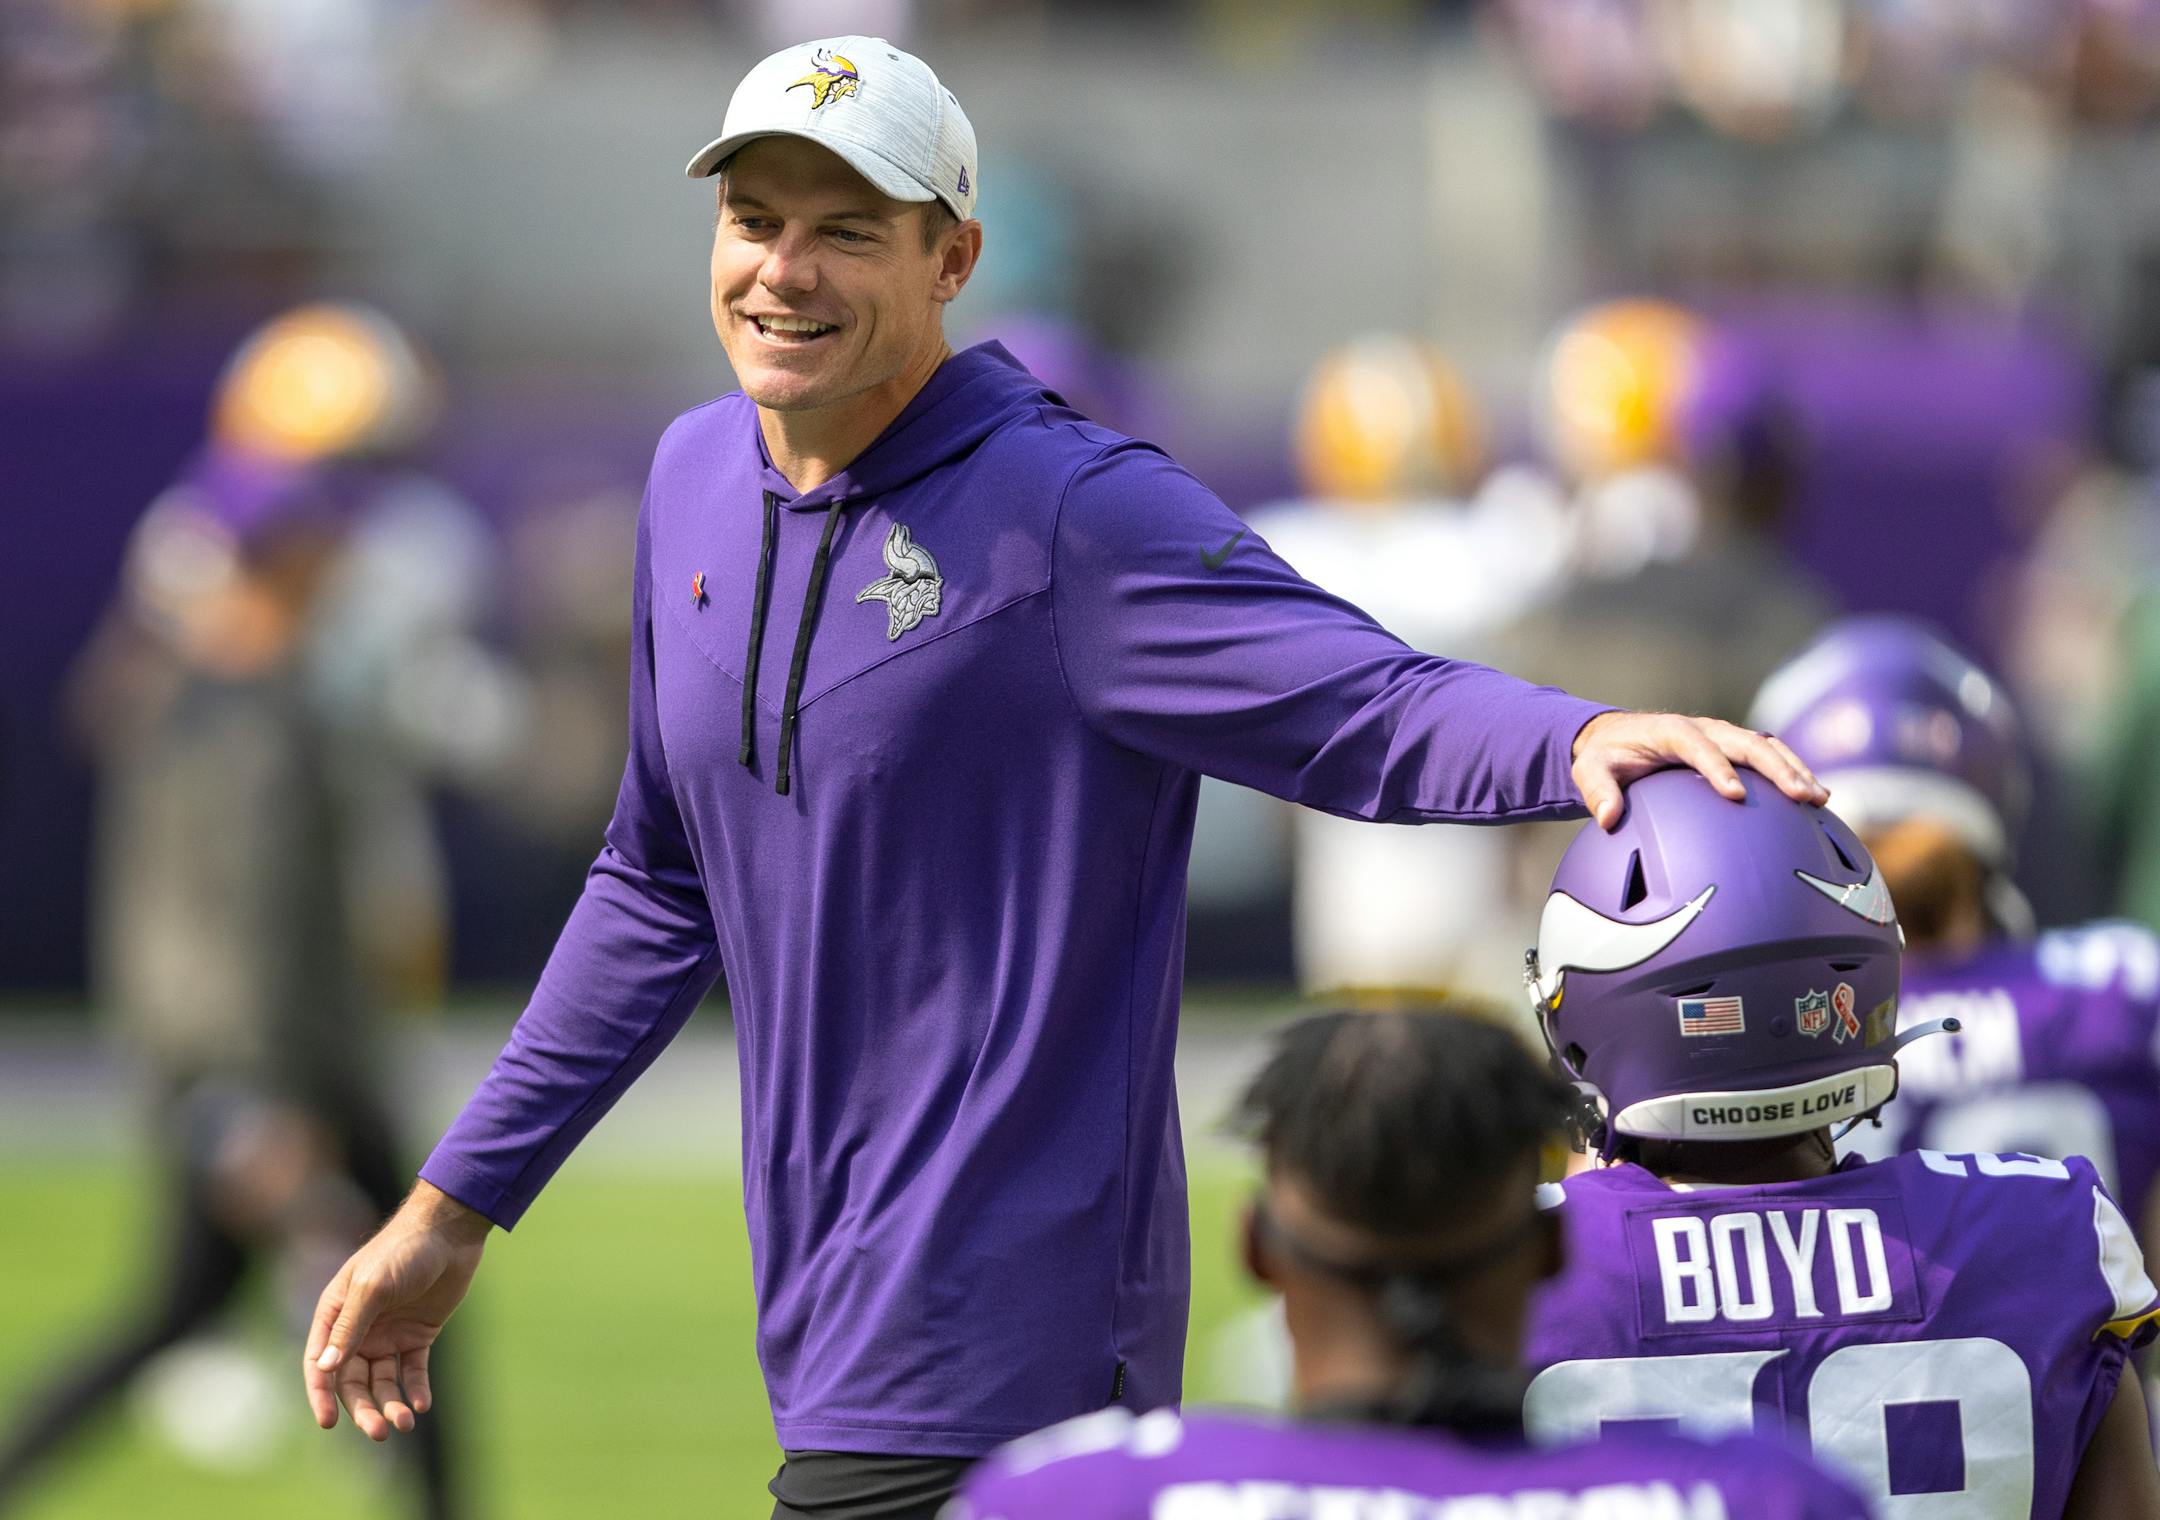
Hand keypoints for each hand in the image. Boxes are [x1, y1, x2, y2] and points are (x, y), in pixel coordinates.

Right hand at [304, 1180, 490, 1440]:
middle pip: (353, 1381)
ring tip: (406, 1421)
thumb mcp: (372, 1287)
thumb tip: (325, 1368)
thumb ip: (350, 1327)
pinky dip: (414, 1390)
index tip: (328, 1423)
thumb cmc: (403, 1251)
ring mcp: (388, 1333)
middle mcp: (358, 1328)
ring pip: (382, 1381)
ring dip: (390, 1404)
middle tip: (380, 1432)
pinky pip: (412, 1371)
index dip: (321, 1395)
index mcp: (335, 1314)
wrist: (450, 1232)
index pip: (320, 1364)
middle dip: (363, 1409)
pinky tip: (422, 1405)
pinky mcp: (418, 1335)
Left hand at [1571, 710, 1824, 830]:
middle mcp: (1703, 728)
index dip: (1717, 768)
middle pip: (1745, 743)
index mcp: (1670, 731)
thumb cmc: (1605, 757)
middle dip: (1775, 768)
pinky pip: (1768, 756)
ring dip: (1793, 770)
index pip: (1698, 746)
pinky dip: (1792, 771)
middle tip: (1800, 796)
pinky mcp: (1733, 748)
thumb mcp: (1590, 770)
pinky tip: (1814, 799)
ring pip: (1766, 747)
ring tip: (1819, 799)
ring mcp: (1722, 736)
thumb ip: (1597, 791)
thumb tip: (1608, 818)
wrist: (1617, 738)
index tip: (1735, 795)